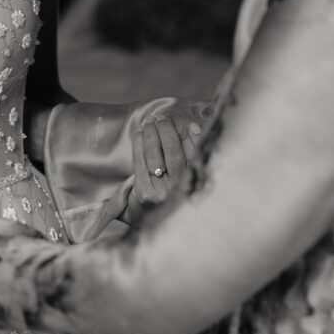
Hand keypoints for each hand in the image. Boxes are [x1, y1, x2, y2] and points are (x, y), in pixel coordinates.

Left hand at [125, 104, 208, 223]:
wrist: (147, 215)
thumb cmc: (166, 188)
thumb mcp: (182, 172)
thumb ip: (189, 150)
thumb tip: (194, 127)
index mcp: (191, 183)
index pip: (191, 155)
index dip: (188, 137)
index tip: (182, 123)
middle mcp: (177, 189)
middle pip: (173, 153)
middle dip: (166, 132)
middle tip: (161, 119)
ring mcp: (160, 192)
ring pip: (155, 156)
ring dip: (152, 135)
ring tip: (150, 123)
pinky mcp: (144, 192)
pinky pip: (140, 162)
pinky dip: (139, 145)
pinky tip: (140, 134)